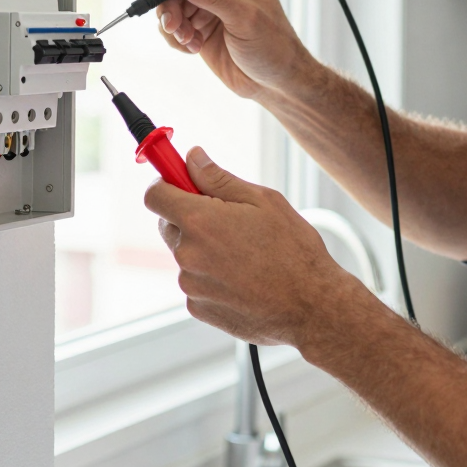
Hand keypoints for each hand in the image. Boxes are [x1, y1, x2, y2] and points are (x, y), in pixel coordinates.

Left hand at [145, 146, 373, 348]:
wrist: (312, 307)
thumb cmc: (294, 250)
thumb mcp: (263, 201)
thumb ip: (218, 178)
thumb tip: (192, 158)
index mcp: (199, 221)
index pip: (154, 195)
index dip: (165, 184)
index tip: (180, 182)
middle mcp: (187, 254)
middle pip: (168, 225)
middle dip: (190, 217)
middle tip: (228, 220)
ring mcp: (191, 285)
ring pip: (185, 255)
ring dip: (204, 249)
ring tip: (245, 255)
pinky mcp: (198, 308)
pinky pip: (196, 282)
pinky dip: (211, 277)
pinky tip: (243, 278)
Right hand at [149, 0, 312, 101]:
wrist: (275, 83)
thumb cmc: (273, 46)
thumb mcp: (245, 18)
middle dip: (170, 1)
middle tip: (171, 24)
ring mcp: (207, 6)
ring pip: (172, 3)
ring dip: (172, 22)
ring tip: (186, 40)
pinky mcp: (198, 28)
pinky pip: (173, 25)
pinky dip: (175, 37)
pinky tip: (192, 49)